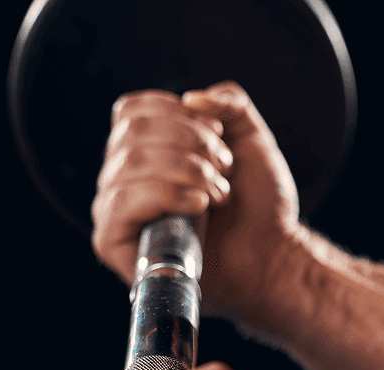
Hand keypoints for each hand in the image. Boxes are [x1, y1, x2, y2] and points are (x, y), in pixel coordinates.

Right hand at [92, 81, 300, 323]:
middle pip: (133, 131)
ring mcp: (114, 208)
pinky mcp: (112, 240)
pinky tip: (198, 206)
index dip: (179, 115)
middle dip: (192, 143)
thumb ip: (228, 102)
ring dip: (189, 172)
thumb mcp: (251, 139)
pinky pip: (124, 199)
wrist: (272, 256)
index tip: (218, 139)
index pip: (133, 110)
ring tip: (219, 195)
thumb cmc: (258, 207)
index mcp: (143, 150)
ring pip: (131, 162)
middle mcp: (121, 176)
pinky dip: (167, 195)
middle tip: (225, 170)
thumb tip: (193, 98)